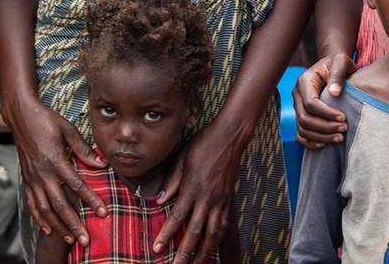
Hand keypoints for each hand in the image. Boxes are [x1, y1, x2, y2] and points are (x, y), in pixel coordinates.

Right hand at [9, 99, 105, 246]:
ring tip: (70, 239)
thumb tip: (102, 164)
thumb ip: (84, 149)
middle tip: (86, 239)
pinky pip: (32, 204)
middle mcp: (42, 173)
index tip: (103, 212)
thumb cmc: (46, 120)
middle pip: (60, 205)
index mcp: (55, 160)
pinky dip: (39, 219)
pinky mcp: (26, 180)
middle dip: (74, 224)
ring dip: (57, 226)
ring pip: (45, 209)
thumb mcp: (68, 129)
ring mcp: (32, 178)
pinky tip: (47, 229)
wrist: (21, 116)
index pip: (77, 185)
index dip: (91, 200)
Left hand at [152, 124, 241, 263]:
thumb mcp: (181, 158)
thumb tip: (158, 201)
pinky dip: (216, 240)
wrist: (230, 137)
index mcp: (193, 187)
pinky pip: (222, 225)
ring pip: (212, 234)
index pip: (177, 217)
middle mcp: (207, 198)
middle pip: (195, 232)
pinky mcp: (228, 200)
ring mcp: (220, 201)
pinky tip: (210, 248)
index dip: (167, 235)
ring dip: (203, 252)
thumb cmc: (203, 144)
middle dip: (185, 253)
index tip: (158, 249)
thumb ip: (171, 181)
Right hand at [293, 53, 354, 148]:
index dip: (326, 113)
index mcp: (305, 81)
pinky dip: (310, 142)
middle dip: (325, 127)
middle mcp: (298, 94)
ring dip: (321, 137)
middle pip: (304, 118)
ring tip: (340, 138)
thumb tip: (334, 93)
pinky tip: (325, 144)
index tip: (343, 117)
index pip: (310, 103)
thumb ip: (338, 74)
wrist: (333, 66)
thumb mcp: (341, 62)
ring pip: (302, 128)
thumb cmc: (338, 64)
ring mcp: (298, 106)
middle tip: (344, 129)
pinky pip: (300, 134)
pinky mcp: (302, 115)